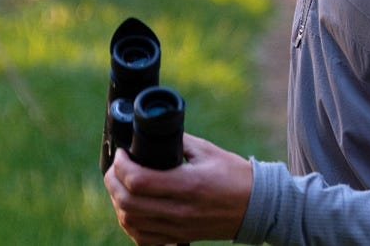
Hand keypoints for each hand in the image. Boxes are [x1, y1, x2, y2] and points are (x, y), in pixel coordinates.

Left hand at [104, 133, 253, 244]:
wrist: (256, 206)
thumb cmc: (234, 176)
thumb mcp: (207, 151)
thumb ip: (179, 142)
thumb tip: (151, 134)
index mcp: (187, 185)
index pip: (139, 180)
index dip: (122, 165)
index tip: (122, 153)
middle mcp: (179, 211)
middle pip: (127, 203)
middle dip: (113, 182)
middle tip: (116, 167)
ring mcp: (177, 228)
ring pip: (130, 222)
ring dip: (118, 202)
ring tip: (120, 185)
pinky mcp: (178, 238)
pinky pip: (142, 238)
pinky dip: (130, 224)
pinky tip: (131, 210)